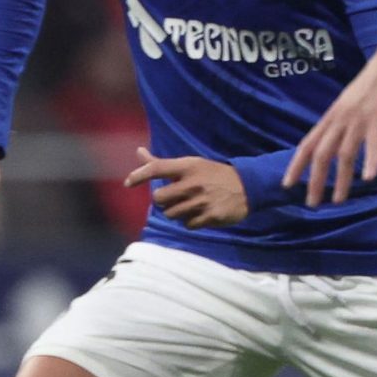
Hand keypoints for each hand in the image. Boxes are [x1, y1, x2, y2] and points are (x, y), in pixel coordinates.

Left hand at [126, 146, 249, 227]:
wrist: (248, 187)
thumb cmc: (214, 174)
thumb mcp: (191, 164)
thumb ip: (162, 163)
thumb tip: (138, 152)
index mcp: (188, 167)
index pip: (156, 168)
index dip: (139, 176)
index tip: (128, 183)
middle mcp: (193, 183)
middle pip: (159, 199)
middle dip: (164, 201)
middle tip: (175, 198)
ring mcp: (202, 201)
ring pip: (171, 214)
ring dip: (176, 212)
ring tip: (188, 206)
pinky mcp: (210, 216)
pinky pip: (187, 225)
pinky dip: (190, 222)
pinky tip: (199, 214)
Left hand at [285, 49, 376, 204]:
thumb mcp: (354, 101)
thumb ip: (346, 119)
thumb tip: (339, 136)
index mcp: (334, 115)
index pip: (308, 143)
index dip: (296, 165)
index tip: (287, 185)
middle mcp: (341, 118)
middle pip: (321, 154)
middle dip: (315, 181)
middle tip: (312, 203)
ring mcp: (360, 118)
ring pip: (344, 154)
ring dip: (340, 180)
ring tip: (338, 200)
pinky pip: (373, 143)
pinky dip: (370, 162)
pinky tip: (368, 178)